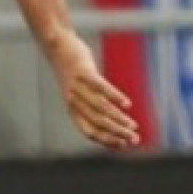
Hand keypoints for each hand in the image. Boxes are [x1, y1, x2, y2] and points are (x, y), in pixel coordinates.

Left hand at [44, 28, 140, 149]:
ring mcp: (78, 87)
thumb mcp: (79, 92)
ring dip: (118, 119)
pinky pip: (101, 87)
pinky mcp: (84, 72)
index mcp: (72, 109)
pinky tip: (127, 104)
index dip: (107, 140)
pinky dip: (115, 97)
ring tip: (133, 126)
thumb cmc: (73, 73)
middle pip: (97, 123)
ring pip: (100, 108)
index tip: (124, 145)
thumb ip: (92, 105)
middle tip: (135, 139)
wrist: (57, 48)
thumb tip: (113, 120)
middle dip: (117, 133)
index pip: (89, 132)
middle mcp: (74, 101)